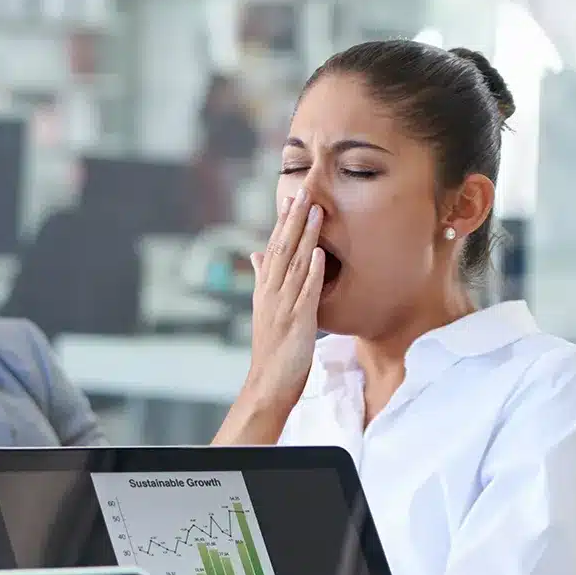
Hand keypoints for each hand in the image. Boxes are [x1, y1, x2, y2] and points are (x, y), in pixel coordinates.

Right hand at [245, 187, 326, 405]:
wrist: (269, 382)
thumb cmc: (272, 349)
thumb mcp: (264, 309)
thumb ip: (261, 280)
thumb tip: (256, 255)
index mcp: (265, 288)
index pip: (274, 248)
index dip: (283, 223)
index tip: (291, 197)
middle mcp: (271, 292)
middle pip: (282, 248)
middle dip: (294, 219)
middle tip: (304, 191)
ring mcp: (283, 305)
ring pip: (295, 264)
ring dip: (305, 236)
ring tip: (316, 211)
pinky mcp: (298, 320)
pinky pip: (306, 292)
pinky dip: (312, 271)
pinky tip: (319, 253)